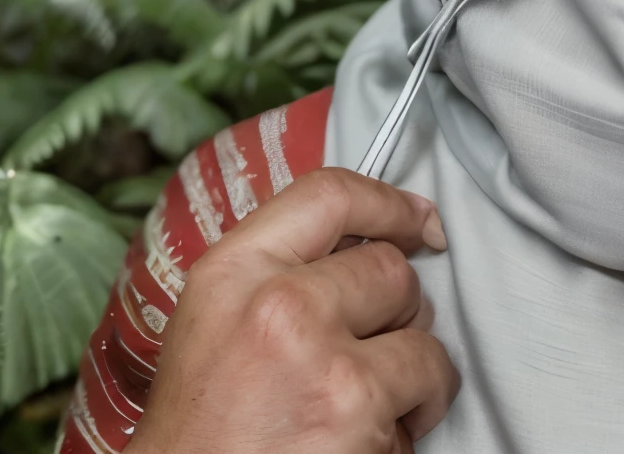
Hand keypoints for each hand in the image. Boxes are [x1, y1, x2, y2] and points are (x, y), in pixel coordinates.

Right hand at [129, 168, 458, 453]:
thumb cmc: (200, 432)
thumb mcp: (216, 321)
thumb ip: (280, 270)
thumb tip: (366, 240)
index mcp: (235, 273)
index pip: (331, 195)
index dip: (389, 203)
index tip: (420, 220)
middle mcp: (280, 306)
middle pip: (392, 269)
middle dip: (397, 314)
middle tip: (366, 354)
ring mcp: (325, 362)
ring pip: (423, 338)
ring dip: (412, 375)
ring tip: (364, 408)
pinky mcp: (360, 415)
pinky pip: (422, 399)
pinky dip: (408, 428)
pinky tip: (361, 444)